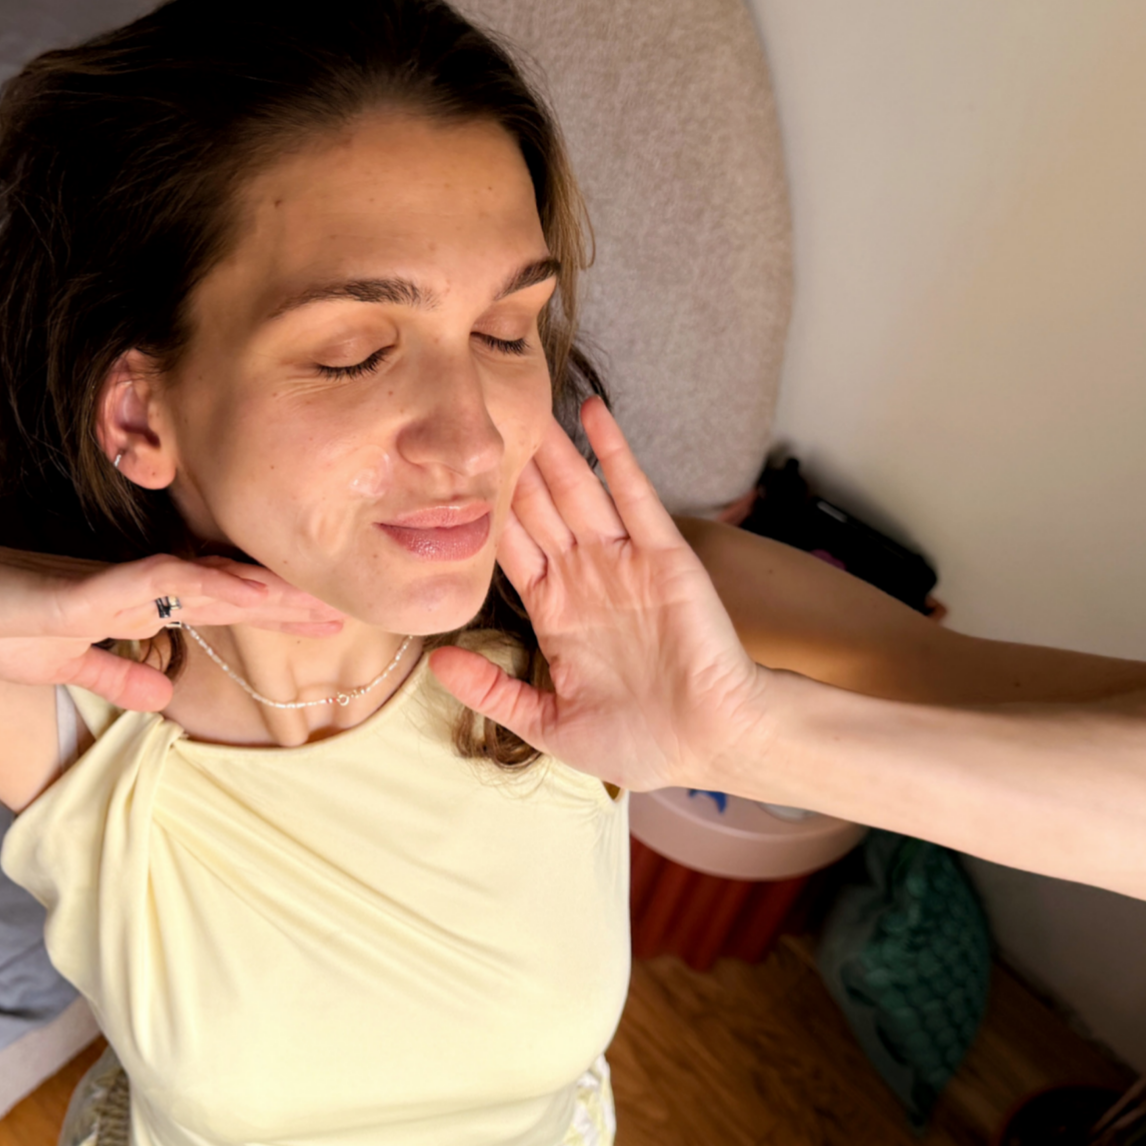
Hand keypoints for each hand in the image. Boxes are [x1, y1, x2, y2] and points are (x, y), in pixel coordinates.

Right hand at [0, 531, 344, 710]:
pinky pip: (125, 590)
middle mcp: (121, 588)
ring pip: (185, 582)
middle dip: (277, 599)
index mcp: (124, 605)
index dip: (266, 611)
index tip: (321, 617)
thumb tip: (162, 693)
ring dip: (242, 590)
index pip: (210, 607)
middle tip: (339, 605)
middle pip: (215, 590)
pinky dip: (167, 588)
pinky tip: (209, 590)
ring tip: (298, 597)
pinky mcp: (62, 596)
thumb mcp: (62, 663)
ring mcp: (94, 588)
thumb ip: (113, 672)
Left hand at [427, 396, 770, 791]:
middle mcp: (584, 579)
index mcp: (555, 613)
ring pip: (577, 491)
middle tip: (478, 414)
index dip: (480, 511)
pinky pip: (633, 493)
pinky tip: (593, 414)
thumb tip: (435, 660)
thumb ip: (492, 691)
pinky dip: (615, 453)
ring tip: (523, 400)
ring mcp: (622, 562)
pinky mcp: (663, 554)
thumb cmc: (639, 742)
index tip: (448, 473)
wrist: (710, 744)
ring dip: (552, 448)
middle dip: (509, 466)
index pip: (508, 548)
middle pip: (535, 508)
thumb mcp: (548, 723)